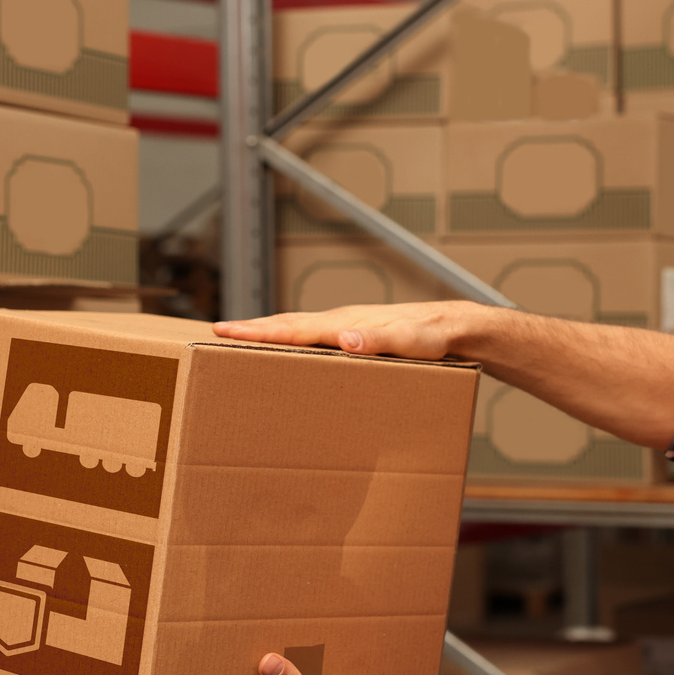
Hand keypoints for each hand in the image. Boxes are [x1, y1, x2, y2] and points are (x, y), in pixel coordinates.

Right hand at [212, 301, 489, 360]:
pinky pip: (315, 339)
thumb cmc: (436, 337)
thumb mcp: (412, 343)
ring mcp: (347, 328)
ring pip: (299, 329)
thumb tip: (344, 340)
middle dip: (251, 330)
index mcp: (346, 324)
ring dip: (268, 333)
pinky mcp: (356, 338)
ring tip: (239, 340)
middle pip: (287, 324)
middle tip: (214, 333)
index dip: (256, 332)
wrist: (458, 328)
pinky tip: (288, 352)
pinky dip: (293, 341)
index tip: (222, 331)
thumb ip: (381, 341)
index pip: (292, 328)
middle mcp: (341, 322)